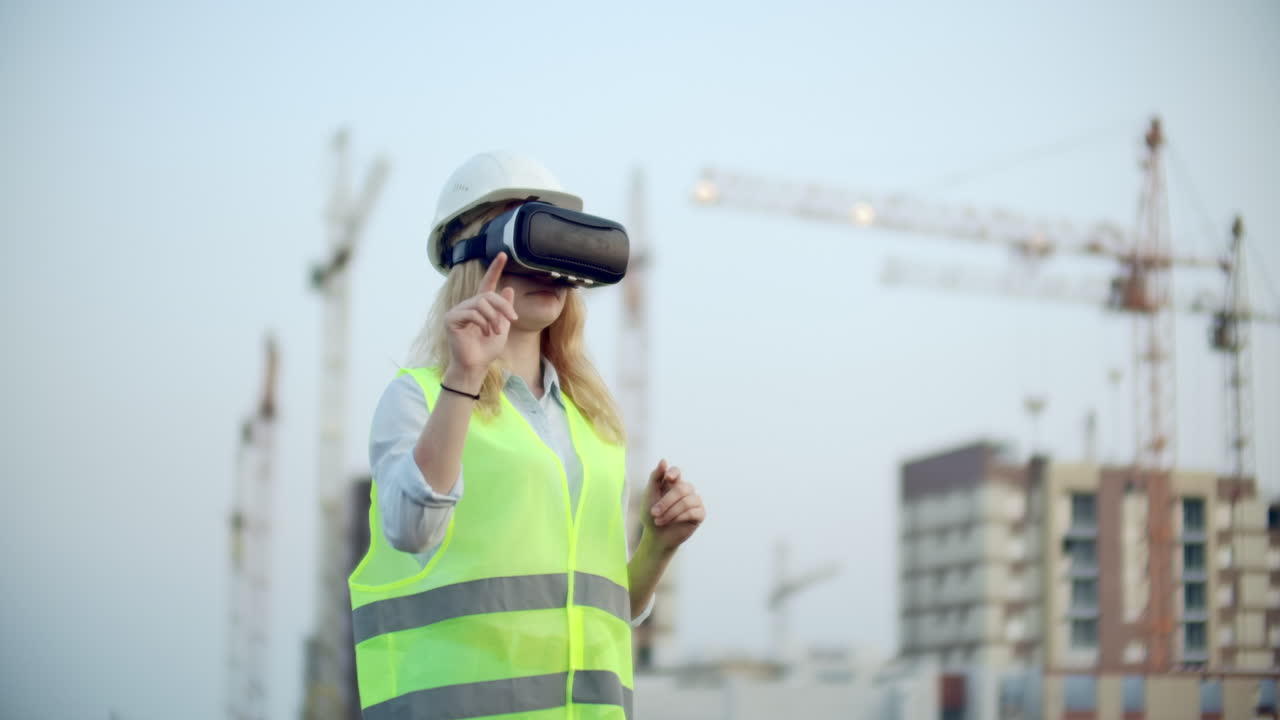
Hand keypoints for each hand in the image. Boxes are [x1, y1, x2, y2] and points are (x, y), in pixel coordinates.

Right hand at [443, 253, 518, 388]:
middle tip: (512, 319)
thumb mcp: (502, 327)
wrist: (477, 365)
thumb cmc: (487, 349)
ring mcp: (458, 311)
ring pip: (481, 303)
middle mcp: (468, 305)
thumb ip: (504, 309)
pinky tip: (484, 333)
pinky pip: (472, 312)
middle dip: (503, 306)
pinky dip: (482, 322)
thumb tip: (508, 288)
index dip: (495, 269)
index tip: (503, 254)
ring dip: (493, 317)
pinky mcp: (451, 318)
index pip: (487, 283)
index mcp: (480, 306)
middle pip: (488, 294)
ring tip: (495, 331)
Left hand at [643, 459, 704, 550]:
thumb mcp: (650, 495)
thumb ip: (655, 477)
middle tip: (654, 512)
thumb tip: (664, 460)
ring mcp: (694, 501)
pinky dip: (680, 517)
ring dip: (671, 512)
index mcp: (673, 484)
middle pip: (681, 488)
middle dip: (666, 501)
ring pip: (687, 500)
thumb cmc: (652, 515)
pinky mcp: (700, 514)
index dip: (674, 472)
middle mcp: (685, 490)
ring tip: (660, 521)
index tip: (669, 478)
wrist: (656, 536)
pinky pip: (693, 511)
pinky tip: (673, 522)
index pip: (676, 472)